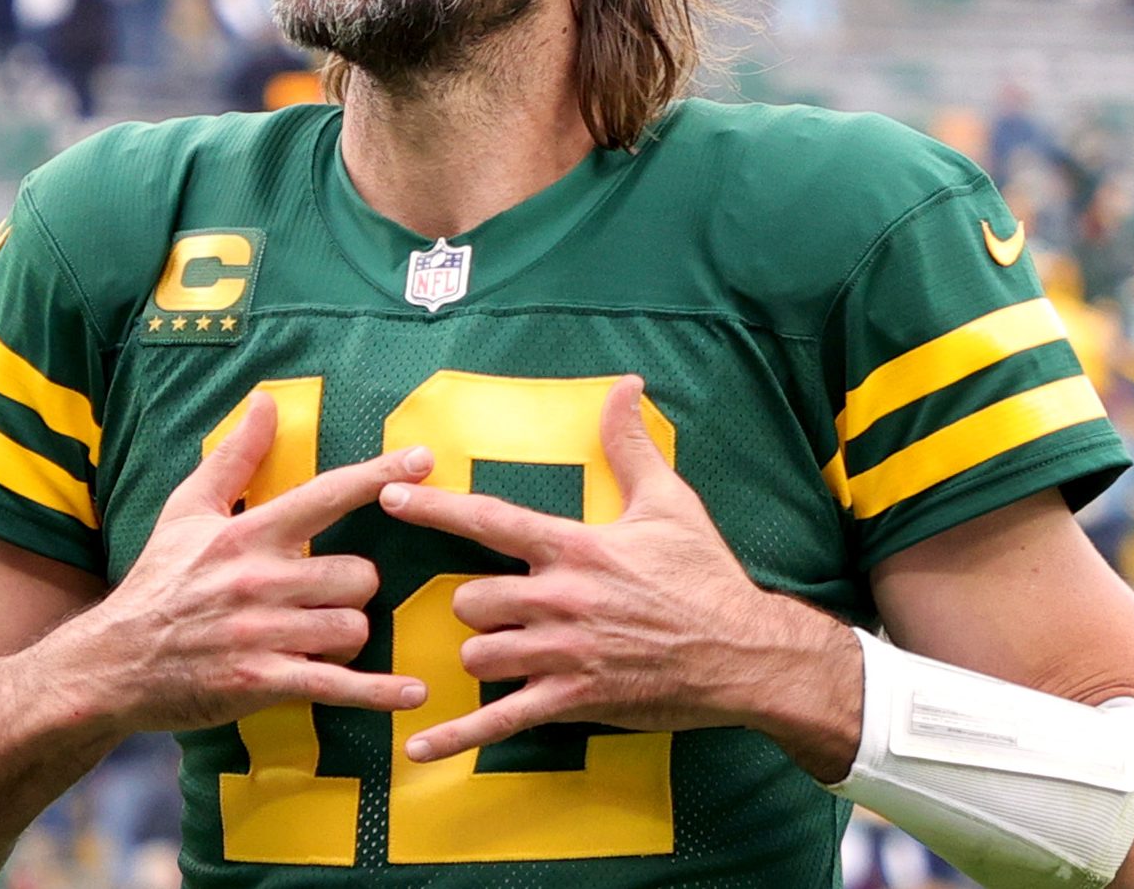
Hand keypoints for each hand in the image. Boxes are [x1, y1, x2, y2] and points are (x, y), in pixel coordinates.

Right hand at [86, 393, 433, 732]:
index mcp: (248, 534)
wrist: (110, 663)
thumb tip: (266, 402)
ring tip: (320, 636)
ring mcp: (262, 635)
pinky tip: (414, 693)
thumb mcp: (186, 512)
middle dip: (354, 588)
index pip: (327, 496)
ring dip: (349, 633)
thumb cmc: (157, 582)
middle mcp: (260, 581)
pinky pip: (338, 684)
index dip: (380, 477)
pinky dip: (380, 692)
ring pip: (353, 626)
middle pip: (358, 575)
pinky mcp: (262, 683)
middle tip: (327, 596)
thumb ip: (235, 458)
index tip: (424, 461)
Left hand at [378, 376, 848, 762]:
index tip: (389, 494)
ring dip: (485, 653)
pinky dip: (456, 737)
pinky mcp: (573, 700)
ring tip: (512, 651)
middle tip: (507, 608)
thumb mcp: (669, 502)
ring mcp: (563, 654)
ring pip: (479, 654)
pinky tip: (418, 748)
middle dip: (478, 607)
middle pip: (471, 601)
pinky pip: (500, 721)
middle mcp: (560, 599)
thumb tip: (625, 386)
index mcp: (575, 547)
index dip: (434, 507)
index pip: (489, 520)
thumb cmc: (705, 576)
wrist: (745, 653)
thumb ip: (630, 445)